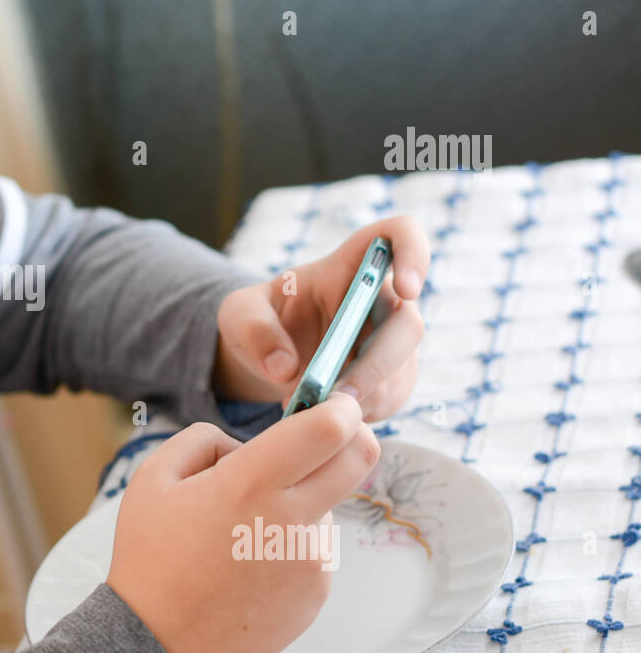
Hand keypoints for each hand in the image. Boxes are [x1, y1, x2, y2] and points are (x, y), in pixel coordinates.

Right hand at [105, 392, 376, 652]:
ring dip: (303, 501)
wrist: (159, 645)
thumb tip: (246, 443)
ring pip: (328, 505)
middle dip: (354, 436)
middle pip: (360, 458)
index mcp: (250, 482)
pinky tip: (249, 566)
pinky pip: (316, 548)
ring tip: (241, 533)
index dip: (340, 407)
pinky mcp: (317, 592)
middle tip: (329, 435)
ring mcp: (310, 560)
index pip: (328, 429)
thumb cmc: (151, 559)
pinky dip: (292, 544)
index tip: (335, 402)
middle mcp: (291, 519)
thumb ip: (204, 438)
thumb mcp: (155, 477)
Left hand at [211, 214, 429, 421]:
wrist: (263, 356)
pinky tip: (326, 417)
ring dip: (363, 397)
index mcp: (348, 265)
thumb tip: (287, 368)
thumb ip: (254, 330)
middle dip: (376, 364)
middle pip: (408, 324)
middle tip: (336, 396)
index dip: (414, 254)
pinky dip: (360, 415)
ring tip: (313, 411)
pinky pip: (391, 399)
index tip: (406, 288)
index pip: (399, 235)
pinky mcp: (390, 378)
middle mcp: (381, 299)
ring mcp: (390, 341)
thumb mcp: (238, 315)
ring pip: (401, 370)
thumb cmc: (257, 320)